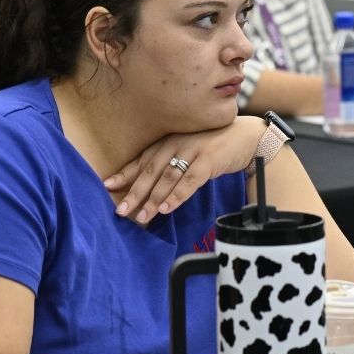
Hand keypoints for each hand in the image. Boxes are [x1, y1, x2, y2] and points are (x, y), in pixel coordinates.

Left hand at [103, 116, 265, 223]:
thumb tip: (150, 188)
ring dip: (153, 199)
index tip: (107, 186)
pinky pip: (189, 181)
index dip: (125, 174)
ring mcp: (192, 150)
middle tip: (120, 211)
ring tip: (142, 217)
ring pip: (167, 178)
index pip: (142, 159)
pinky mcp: (208, 160)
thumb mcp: (189, 150)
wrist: (246, 137)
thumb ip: (171, 162)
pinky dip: (177, 195)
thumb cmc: (215, 145)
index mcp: (169, 141)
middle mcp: (177, 143)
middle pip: (150, 171)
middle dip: (134, 192)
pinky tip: (167, 208)